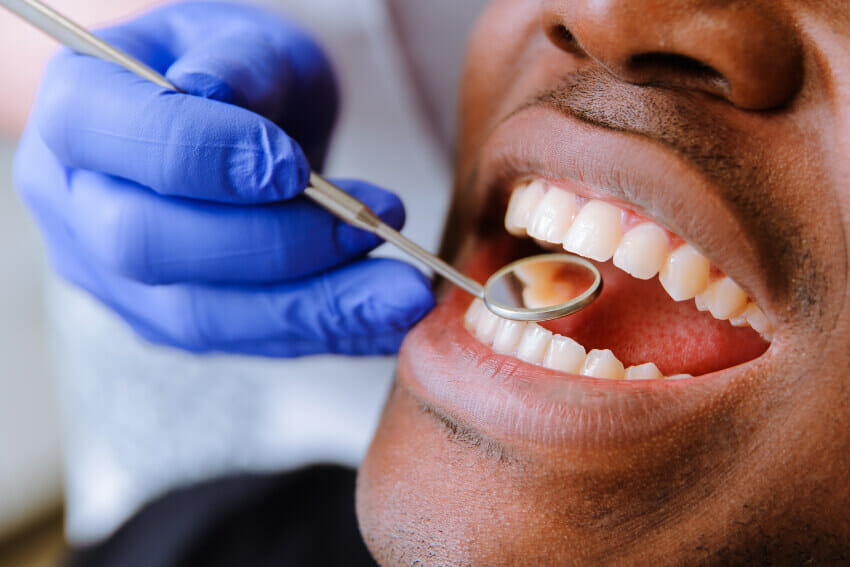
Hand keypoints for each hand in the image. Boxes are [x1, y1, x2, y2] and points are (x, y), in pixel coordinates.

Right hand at [14, 2, 433, 355]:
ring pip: (203, 317)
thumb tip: (215, 94)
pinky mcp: (169, 322)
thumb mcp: (244, 40)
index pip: (118, 142)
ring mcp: (116, 277)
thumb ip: (236, 62)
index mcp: (76, 114)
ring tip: (403, 294)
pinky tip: (385, 320)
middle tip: (373, 225)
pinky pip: (246, 342)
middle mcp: (76, 206)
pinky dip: (324, 333)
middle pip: (149, 245)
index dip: (207, 158)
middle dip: (275, 243)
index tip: (296, 166)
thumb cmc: (238, 73)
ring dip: (316, 308)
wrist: (233, 128)